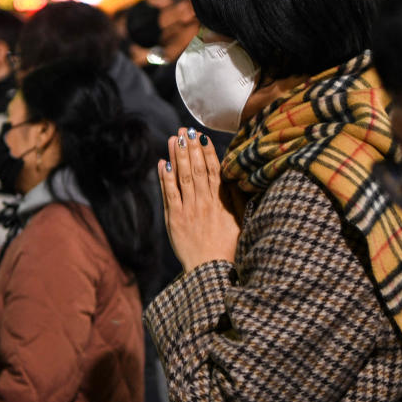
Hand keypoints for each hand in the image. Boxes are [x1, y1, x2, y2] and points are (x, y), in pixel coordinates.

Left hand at [159, 128, 241, 271]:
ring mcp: (190, 210)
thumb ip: (235, 198)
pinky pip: (170, 194)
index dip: (206, 151)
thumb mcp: (240, 221)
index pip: (214, 170)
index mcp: (222, 201)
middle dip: (190, 147)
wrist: (212, 271)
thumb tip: (234, 176)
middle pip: (197, 168)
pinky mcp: (176, 220)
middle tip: (184, 130)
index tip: (200, 135)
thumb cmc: (228, 248)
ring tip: (173, 138)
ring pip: (183, 177)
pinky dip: (165, 178)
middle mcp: (206, 202)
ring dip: (177, 156)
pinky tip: (161, 163)